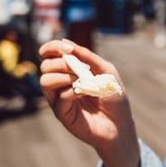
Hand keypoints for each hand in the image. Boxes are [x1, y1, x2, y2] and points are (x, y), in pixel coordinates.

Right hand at [38, 39, 139, 166]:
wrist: (120, 123)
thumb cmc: (113, 96)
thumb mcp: (106, 71)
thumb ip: (88, 57)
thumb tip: (68, 43)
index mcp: (68, 70)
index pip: (49, 55)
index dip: (52, 47)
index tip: (67, 48)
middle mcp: (60, 84)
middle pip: (45, 66)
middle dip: (62, 63)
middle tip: (80, 70)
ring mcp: (59, 99)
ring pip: (45, 81)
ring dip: (64, 76)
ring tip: (82, 81)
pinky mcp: (62, 114)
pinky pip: (58, 98)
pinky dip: (72, 91)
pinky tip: (85, 93)